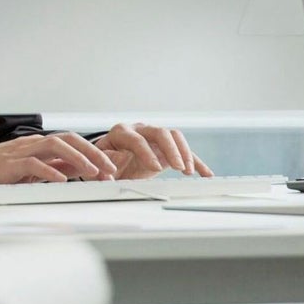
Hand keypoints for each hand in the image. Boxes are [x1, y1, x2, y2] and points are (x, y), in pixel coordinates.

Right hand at [0, 133, 117, 186]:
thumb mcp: (27, 170)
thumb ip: (50, 168)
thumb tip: (76, 171)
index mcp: (36, 145)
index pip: (70, 143)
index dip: (92, 153)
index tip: (108, 169)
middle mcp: (31, 144)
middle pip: (67, 139)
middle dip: (92, 153)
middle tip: (109, 169)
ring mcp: (19, 152)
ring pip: (54, 146)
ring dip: (77, 159)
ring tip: (93, 172)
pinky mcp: (8, 164)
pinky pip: (33, 164)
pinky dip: (50, 171)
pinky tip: (62, 181)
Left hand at [96, 121, 213, 177]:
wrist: (108, 161)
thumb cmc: (102, 162)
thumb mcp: (97, 163)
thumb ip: (104, 163)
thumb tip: (112, 164)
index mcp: (121, 132)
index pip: (136, 139)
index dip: (146, 152)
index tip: (155, 167)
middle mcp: (140, 129)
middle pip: (160, 132)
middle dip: (171, 149)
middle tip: (178, 167)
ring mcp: (154, 137)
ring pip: (174, 137)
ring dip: (184, 153)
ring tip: (188, 171)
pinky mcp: (165, 148)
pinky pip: (182, 151)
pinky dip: (195, 162)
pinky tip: (205, 174)